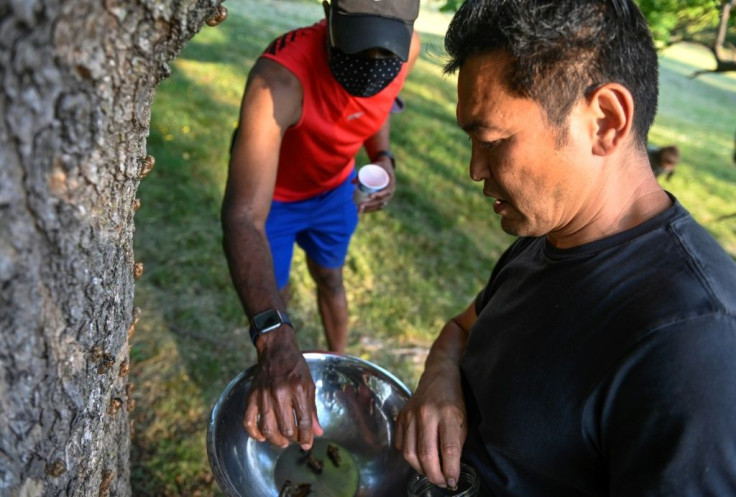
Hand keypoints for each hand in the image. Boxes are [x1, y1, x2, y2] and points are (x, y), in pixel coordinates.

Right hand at [243, 329, 322, 448]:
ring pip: (268, 429)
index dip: (307, 437)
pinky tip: (262, 437)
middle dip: (293, 439)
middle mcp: (280, 392)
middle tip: (296, 439)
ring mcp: (263, 395)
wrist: (276, 349)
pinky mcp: (252, 395)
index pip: (304, 421)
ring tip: (283, 441)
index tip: (308, 444)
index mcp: (298, 389)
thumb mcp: (309, 385)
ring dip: (276, 440)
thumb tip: (317, 432)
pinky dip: (254, 433)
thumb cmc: (295, 367)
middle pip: (286, 428)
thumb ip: (312, 410)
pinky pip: (249, 421)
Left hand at [358, 158, 394, 213]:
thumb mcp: (374, 165)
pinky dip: (372, 209)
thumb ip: (364, 171)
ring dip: (369, 208)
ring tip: (359, 210)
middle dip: (370, 204)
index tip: (370, 196)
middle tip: (361, 205)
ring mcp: (388, 196)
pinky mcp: (385, 199)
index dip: (379, 194)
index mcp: (391, 182)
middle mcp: (391, 191)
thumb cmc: (379, 166)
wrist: (386, 167)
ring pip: (380, 205)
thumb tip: (353, 182)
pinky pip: (379, 206)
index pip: (387, 190)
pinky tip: (364, 211)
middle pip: (382, 200)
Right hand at [395, 367, 466, 488]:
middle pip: (426, 454)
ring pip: (410, 453)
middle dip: (435, 475)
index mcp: (447, 413)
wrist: (438, 376)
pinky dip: (408, 456)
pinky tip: (419, 458)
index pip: (449, 450)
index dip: (451, 470)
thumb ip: (456, 443)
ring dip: (420, 469)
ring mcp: (411, 414)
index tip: (453, 482)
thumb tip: (450, 468)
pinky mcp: (401, 416)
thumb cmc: (454, 399)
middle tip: (442, 482)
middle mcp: (426, 413)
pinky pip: (400, 444)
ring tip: (431, 473)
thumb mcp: (463, 419)